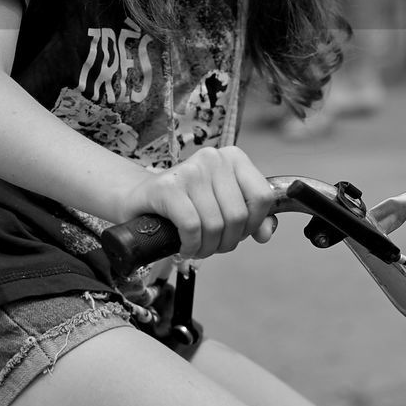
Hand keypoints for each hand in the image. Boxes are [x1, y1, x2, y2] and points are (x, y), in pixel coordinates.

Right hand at [118, 146, 276, 260]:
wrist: (139, 199)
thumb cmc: (185, 203)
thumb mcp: (222, 207)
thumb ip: (251, 218)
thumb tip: (266, 233)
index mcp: (232, 157)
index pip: (262, 197)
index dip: (253, 224)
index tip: (237, 232)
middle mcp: (212, 158)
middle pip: (238, 216)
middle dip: (227, 241)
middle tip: (212, 245)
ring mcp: (189, 170)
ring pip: (215, 225)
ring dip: (207, 248)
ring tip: (197, 247)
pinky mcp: (167, 187)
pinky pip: (192, 227)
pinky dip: (191, 245)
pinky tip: (184, 245)